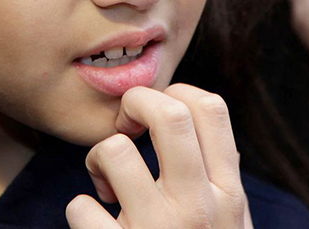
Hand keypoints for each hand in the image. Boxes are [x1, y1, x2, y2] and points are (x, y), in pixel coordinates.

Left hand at [65, 84, 252, 228]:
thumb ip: (214, 179)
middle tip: (125, 126)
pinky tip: (97, 228)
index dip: (174, 93)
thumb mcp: (229, 224)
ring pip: (115, 152)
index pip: (211, 107)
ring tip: (107, 185)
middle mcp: (199, 208)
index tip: (156, 115)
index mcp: (229, 195)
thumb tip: (186, 117)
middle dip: (135, 103)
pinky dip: (81, 212)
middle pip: (168, 112)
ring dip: (99, 160)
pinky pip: (80, 208)